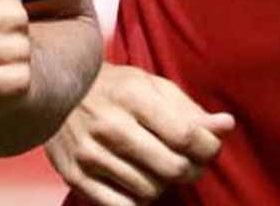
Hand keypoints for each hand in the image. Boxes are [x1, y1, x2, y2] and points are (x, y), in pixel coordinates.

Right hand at [45, 63, 235, 205]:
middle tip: (191, 163)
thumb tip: (226, 126)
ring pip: (150, 191)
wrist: (53, 91)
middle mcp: (110, 126)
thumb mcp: (152, 86)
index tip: (210, 147)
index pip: (185, 135)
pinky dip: (139, 200)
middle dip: (192, 170)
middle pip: (172, 168)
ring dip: (164, 184)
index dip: (208, 148)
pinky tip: (139, 183)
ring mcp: (89, 154)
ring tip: (159, 168)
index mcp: (132, 97)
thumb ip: (189, 109)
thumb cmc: (114, 88)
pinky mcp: (74, 176)